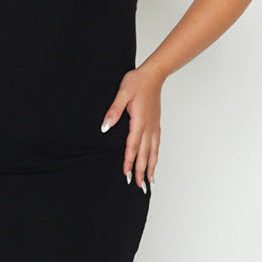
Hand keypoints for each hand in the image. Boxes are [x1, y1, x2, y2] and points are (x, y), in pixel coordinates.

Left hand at [100, 63, 162, 187]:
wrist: (153, 75)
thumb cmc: (137, 82)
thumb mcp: (122, 93)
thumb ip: (113, 111)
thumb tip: (105, 127)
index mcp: (139, 121)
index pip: (132, 145)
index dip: (129, 161)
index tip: (126, 174)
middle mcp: (148, 126)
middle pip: (144, 153)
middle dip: (140, 171)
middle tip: (139, 186)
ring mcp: (154, 125)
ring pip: (153, 150)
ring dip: (150, 167)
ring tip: (149, 181)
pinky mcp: (156, 123)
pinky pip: (156, 144)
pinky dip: (155, 155)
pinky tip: (154, 161)